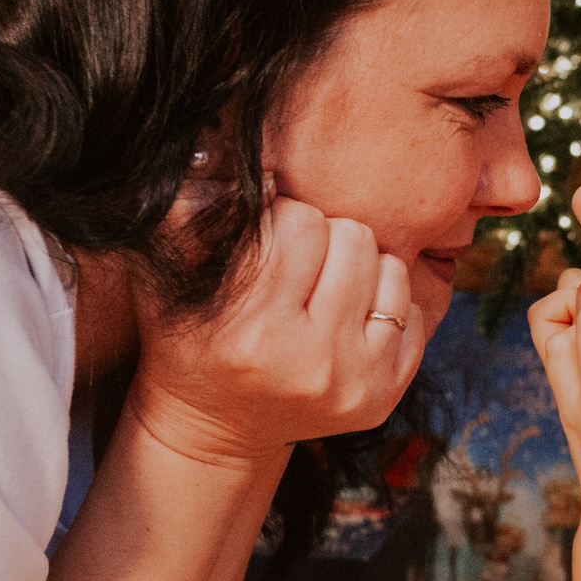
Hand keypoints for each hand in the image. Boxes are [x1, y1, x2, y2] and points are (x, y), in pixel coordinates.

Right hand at [130, 199, 431, 467]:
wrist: (214, 429)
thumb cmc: (189, 340)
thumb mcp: (170, 280)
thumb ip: (188, 215)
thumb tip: (220, 150)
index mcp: (252, 330)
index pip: (300, 223)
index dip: (280, 218)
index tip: (266, 236)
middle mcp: (309, 363)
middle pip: (353, 238)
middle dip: (323, 237)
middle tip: (296, 261)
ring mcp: (353, 383)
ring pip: (390, 267)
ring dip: (356, 265)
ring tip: (321, 285)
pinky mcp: (383, 397)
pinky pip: (410, 309)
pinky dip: (380, 301)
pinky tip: (343, 316)